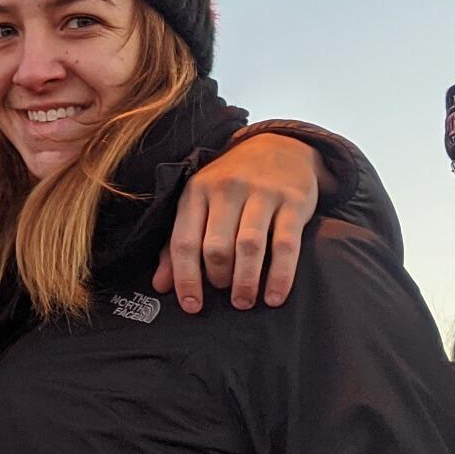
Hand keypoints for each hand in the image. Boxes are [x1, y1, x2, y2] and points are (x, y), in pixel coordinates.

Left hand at [153, 132, 322, 312]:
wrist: (280, 146)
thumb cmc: (232, 183)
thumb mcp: (199, 202)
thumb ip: (178, 243)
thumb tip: (160, 285)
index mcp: (197, 191)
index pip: (185, 241)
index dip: (185, 278)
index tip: (192, 306)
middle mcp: (227, 189)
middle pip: (216, 247)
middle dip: (218, 279)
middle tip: (225, 297)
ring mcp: (262, 194)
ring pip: (249, 247)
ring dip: (245, 282)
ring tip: (244, 302)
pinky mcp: (294, 201)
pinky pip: (285, 245)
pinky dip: (280, 275)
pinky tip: (275, 296)